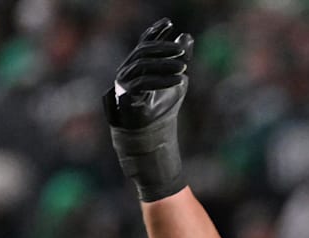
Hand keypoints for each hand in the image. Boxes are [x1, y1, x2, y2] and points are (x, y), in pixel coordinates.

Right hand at [103, 18, 193, 201]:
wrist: (152, 143)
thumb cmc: (162, 115)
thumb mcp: (175, 84)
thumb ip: (179, 61)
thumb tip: (186, 37)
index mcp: (136, 68)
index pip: (143, 44)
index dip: (154, 33)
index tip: (170, 24)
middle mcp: (125, 75)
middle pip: (141, 53)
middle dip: (162, 48)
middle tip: (182, 50)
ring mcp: (122, 87)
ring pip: (140, 67)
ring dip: (164, 64)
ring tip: (184, 67)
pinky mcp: (125, 101)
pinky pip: (141, 85)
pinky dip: (161, 80)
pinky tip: (180, 80)